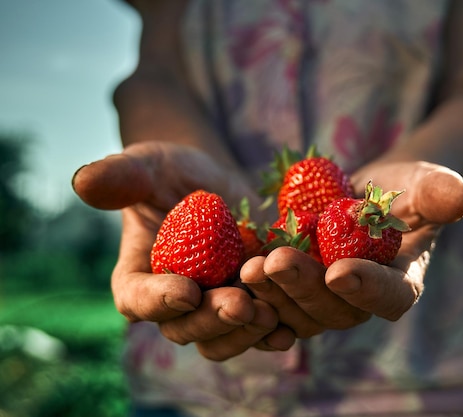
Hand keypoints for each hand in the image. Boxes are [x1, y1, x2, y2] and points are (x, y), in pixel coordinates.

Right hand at [72, 141, 295, 359]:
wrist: (214, 180)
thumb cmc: (170, 172)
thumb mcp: (146, 166)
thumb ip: (119, 176)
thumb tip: (83, 181)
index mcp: (138, 275)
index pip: (137, 299)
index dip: (158, 301)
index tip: (185, 290)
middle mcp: (174, 301)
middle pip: (185, 328)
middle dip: (212, 320)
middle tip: (239, 304)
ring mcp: (213, 305)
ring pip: (224, 337)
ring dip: (246, 332)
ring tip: (269, 313)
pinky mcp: (249, 302)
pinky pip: (258, 328)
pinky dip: (274, 331)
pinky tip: (291, 325)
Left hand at [240, 161, 462, 336]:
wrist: (369, 194)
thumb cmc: (405, 189)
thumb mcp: (425, 184)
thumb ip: (440, 193)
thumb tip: (462, 194)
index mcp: (400, 285)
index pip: (389, 298)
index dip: (367, 289)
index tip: (341, 272)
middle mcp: (361, 302)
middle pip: (335, 311)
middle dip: (305, 288)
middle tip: (277, 263)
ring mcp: (325, 300)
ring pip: (298, 312)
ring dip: (273, 294)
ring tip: (248, 268)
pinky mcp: (295, 290)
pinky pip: (274, 301)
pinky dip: (255, 293)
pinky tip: (233, 274)